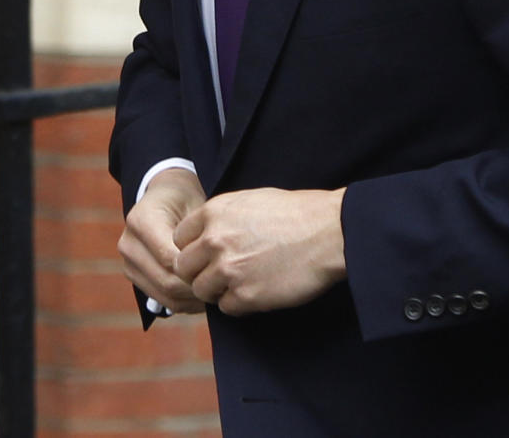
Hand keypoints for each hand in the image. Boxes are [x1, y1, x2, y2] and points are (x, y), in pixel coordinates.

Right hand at [117, 167, 207, 314]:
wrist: (166, 195)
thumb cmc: (187, 198)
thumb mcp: (196, 207)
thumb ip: (200, 236)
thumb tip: (213, 270)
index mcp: (141, 220)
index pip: (169, 257)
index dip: (196, 269)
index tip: (221, 272)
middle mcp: (129, 242)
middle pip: (165, 280)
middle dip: (196, 289)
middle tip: (223, 290)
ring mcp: (128, 261)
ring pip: (163, 295)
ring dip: (191, 300)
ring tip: (216, 295)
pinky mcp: (134, 275)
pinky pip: (160, 299)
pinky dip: (183, 302)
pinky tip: (203, 297)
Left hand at [173, 186, 346, 315]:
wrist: (328, 232)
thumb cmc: (295, 213)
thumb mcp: (250, 201)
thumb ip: (221, 218)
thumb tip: (204, 236)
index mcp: (214, 212)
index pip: (180, 238)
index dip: (193, 248)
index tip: (207, 254)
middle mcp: (215, 240)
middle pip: (184, 267)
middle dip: (199, 272)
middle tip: (221, 273)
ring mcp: (228, 270)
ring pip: (202, 291)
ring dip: (217, 290)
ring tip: (242, 281)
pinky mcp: (245, 296)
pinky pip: (226, 307)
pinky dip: (238, 303)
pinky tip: (257, 289)